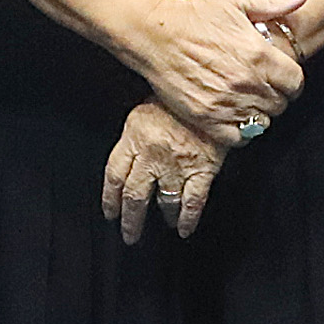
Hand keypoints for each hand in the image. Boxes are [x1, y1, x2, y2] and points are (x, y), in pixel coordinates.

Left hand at [103, 102, 231, 243]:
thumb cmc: (179, 94)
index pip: (114, 175)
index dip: (110, 198)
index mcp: (134, 136)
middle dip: (131, 219)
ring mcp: (177, 164)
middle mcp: (152, 154)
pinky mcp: (202, 169)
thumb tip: (133, 155)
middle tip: (130, 234)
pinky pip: (192, 201)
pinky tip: (184, 229)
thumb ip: (137, 134)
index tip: (110, 212)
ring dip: (162, 216)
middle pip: (135, 194)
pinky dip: (188, 218)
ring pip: (163, 200)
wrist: (214, 89)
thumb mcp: (146, 108)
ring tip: (162, 225)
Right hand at [119, 0, 305, 135]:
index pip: (296, 83)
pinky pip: (238, 137)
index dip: (292, 81)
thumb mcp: (236, 1)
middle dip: (276, 96)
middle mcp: (246, 83)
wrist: (155, 34)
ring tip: (248, 100)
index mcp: (259, 55)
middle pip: (280, 104)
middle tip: (263, 87)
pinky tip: (236, 116)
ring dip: (259, 112)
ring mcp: (226, 103)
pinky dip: (241, 131)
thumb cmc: (195, 16)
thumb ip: (274, 3)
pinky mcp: (206, 118)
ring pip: (262, 122)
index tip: (283, 78)